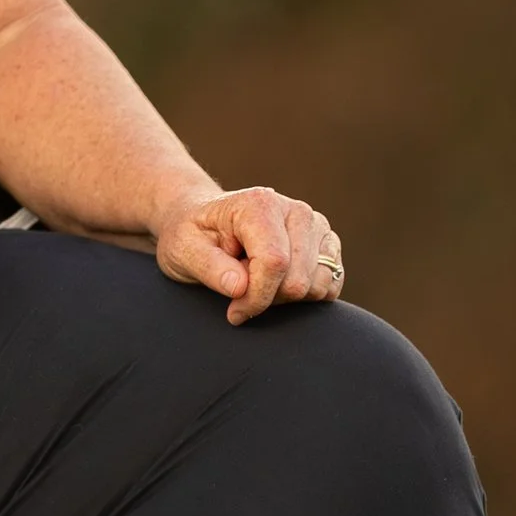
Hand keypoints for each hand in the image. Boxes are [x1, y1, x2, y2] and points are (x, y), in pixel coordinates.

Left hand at [154, 184, 345, 323]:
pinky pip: (331, 283)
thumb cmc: (192, 236)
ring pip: (318, 284)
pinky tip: (278, 285)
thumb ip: (210, 268)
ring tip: (258, 282)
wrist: (204, 223)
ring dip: (286, 298)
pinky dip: (307, 296)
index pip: (275, 262)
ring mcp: (316, 226)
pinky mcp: (326, 243)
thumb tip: (240, 286)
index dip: (256, 297)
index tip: (233, 310)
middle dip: (268, 299)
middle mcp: (295, 210)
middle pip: (299, 279)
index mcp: (260, 204)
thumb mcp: (183, 250)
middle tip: (241, 293)